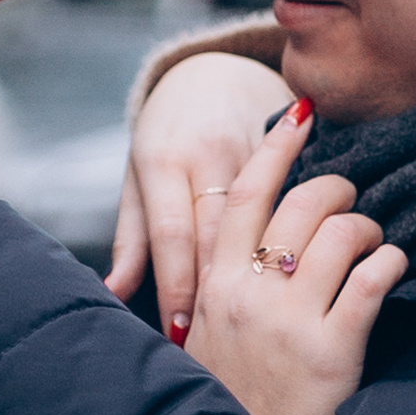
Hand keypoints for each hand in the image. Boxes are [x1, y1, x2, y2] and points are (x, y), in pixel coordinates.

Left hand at [108, 49, 296, 337]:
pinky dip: (294, 232)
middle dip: (218, 289)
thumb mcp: (139, 180)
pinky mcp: (283, 149)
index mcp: (162, 163)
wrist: (211, 73)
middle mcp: (205, 154)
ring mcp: (248, 146)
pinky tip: (303, 271)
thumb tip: (113, 292)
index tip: (182, 333)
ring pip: (261, 216)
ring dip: (260, 268)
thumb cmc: (165, 139)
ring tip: (264, 319)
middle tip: (222, 341)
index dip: (177, 287)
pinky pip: (290, 193)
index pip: (171, 235)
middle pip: (216, 232)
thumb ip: (132, 238)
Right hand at [184, 109, 405, 414]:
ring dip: (367, 229)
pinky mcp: (333, 350)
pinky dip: (390, 264)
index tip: (302, 117)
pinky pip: (372, 281)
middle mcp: (249, 294)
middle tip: (353, 203)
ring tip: (373, 245)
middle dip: (338, 190)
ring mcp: (290, 321)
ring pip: (339, 234)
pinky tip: (394, 269)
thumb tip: (251, 245)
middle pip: (301, 202)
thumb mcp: (205, 341)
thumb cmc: (230, 403)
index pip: (247, 195)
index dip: (278, 148)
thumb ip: (222, 291)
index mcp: (215, 285)